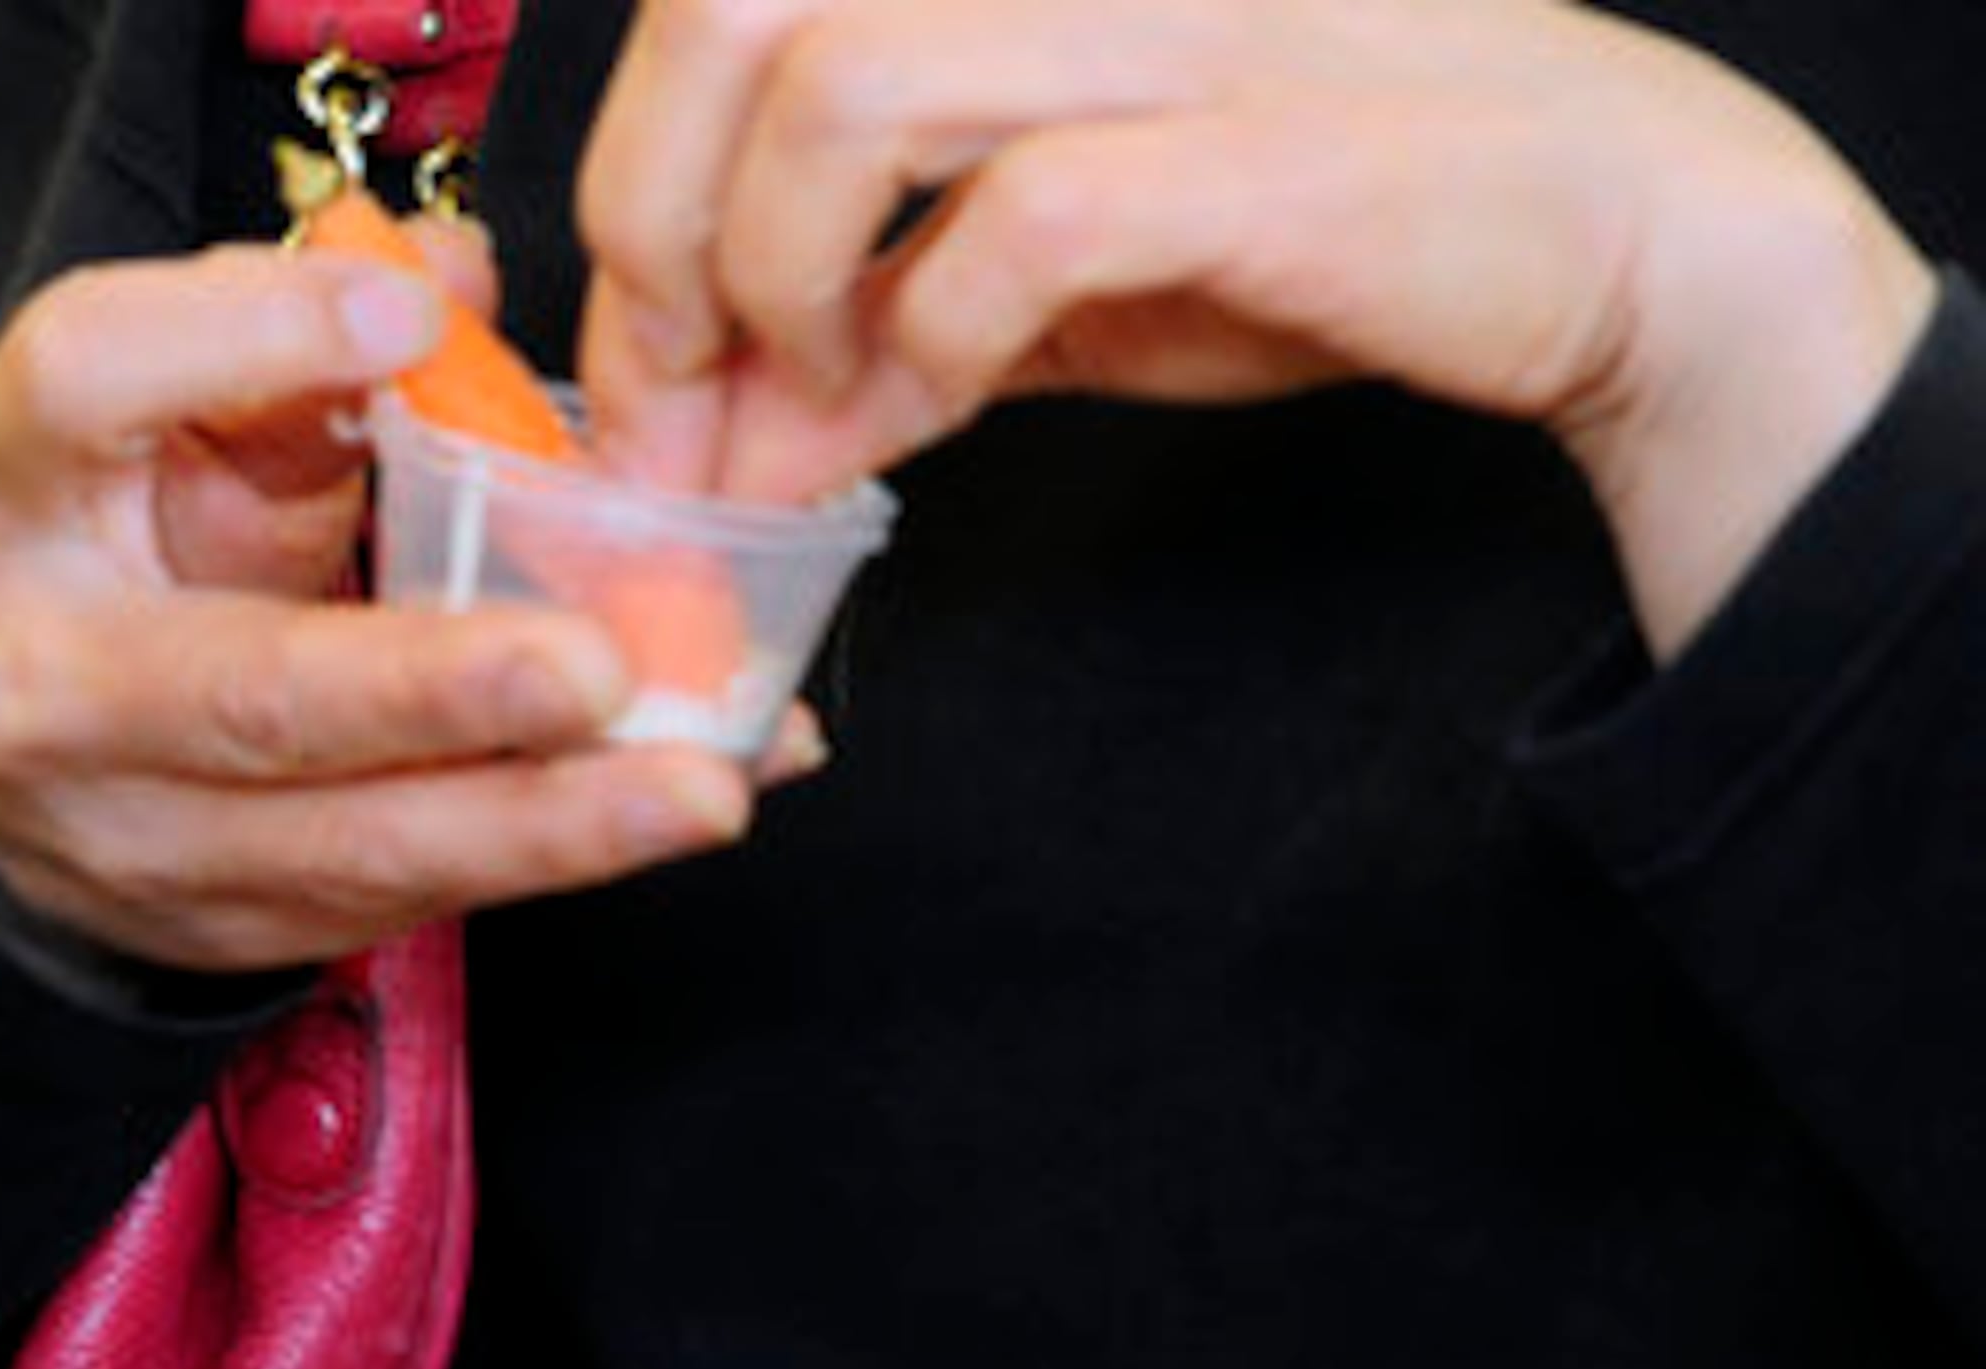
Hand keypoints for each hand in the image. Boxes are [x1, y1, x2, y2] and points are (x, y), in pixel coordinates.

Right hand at [0, 236, 754, 972]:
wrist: (8, 739)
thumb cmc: (109, 526)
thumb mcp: (165, 406)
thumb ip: (301, 333)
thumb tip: (454, 279)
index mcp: (8, 492)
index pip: (85, 383)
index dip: (244, 338)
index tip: (404, 318)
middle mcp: (40, 684)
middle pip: (248, 693)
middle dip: (436, 692)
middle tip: (595, 670)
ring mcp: (127, 838)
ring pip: (351, 843)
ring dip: (545, 819)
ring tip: (699, 783)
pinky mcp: (219, 933)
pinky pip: (406, 897)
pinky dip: (557, 850)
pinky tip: (681, 799)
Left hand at [577, 0, 1936, 650]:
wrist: (1609, 235)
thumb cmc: (1324, 233)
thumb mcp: (1054, 292)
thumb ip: (883, 342)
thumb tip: (727, 450)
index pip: (723, 2)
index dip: (633, 186)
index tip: (644, 368)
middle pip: (735, 5)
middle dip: (655, 229)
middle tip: (679, 404)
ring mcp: (1153, 25)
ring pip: (838, 84)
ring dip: (775, 280)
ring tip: (808, 410)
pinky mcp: (1242, 140)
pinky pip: (1013, 218)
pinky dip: (931, 333)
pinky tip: (940, 400)